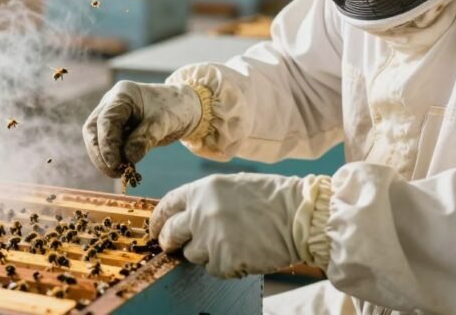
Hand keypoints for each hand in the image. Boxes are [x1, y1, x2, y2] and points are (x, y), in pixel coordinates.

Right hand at [82, 81, 202, 177]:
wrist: (186, 108)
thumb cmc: (175, 108)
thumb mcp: (164, 122)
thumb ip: (145, 138)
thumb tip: (127, 158)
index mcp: (123, 95)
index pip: (106, 120)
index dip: (107, 144)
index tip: (114, 164)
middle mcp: (112, 103)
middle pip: (93, 129)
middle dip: (100, 153)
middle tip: (114, 172)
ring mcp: (113, 116)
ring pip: (97, 138)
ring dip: (105, 158)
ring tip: (121, 172)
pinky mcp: (118, 129)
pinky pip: (109, 145)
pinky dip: (114, 158)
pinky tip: (125, 168)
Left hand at [149, 173, 311, 277]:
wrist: (300, 216)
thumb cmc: (272, 198)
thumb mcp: (232, 186)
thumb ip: (206, 199)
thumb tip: (187, 214)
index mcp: (202, 190)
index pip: (167, 205)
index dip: (158, 219)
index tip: (155, 229)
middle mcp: (201, 213)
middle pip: (170, 233)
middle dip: (169, 241)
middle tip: (174, 245)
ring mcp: (211, 239)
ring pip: (192, 254)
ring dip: (205, 253)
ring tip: (231, 242)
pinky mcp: (224, 261)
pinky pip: (215, 269)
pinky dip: (226, 265)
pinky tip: (244, 252)